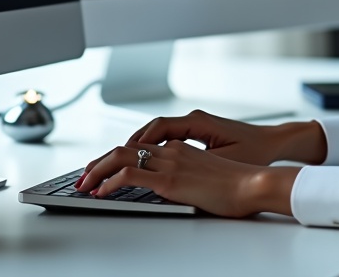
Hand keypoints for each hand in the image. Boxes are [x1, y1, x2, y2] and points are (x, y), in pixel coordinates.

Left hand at [76, 141, 299, 217]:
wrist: (254, 183)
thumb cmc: (239, 183)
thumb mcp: (209, 174)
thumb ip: (189, 175)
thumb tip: (177, 186)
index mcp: (181, 148)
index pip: (140, 147)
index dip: (118, 156)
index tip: (103, 167)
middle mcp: (172, 150)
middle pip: (125, 148)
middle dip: (100, 161)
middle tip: (85, 174)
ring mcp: (170, 163)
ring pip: (121, 157)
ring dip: (98, 169)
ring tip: (84, 182)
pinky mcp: (170, 180)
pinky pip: (129, 176)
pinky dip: (109, 182)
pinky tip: (100, 191)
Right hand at [125, 110, 327, 166]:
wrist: (274, 143)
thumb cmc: (255, 151)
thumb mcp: (225, 159)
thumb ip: (196, 161)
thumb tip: (171, 164)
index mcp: (198, 122)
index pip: (158, 127)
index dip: (137, 142)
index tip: (120, 154)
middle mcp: (193, 120)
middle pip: (152, 129)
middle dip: (129, 145)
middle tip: (108, 162)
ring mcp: (195, 125)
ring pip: (157, 133)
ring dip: (138, 147)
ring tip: (117, 163)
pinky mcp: (198, 133)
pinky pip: (167, 138)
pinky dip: (152, 148)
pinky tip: (142, 162)